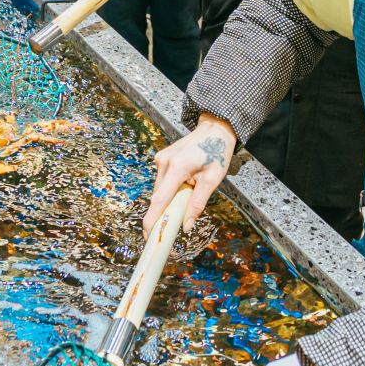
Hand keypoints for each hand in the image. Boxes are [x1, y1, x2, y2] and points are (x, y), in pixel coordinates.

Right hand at [145, 113, 233, 234]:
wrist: (214, 130)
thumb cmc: (216, 154)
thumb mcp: (212, 181)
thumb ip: (197, 204)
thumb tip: (186, 226)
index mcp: (177, 168)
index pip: (160, 200)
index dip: (152, 219)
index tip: (148, 235)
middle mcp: (164, 162)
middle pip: (159, 196)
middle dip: (165, 210)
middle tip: (177, 219)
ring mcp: (160, 159)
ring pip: (160, 189)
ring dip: (169, 197)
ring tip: (189, 189)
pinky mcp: (161, 158)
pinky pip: (162, 180)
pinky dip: (170, 187)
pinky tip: (185, 180)